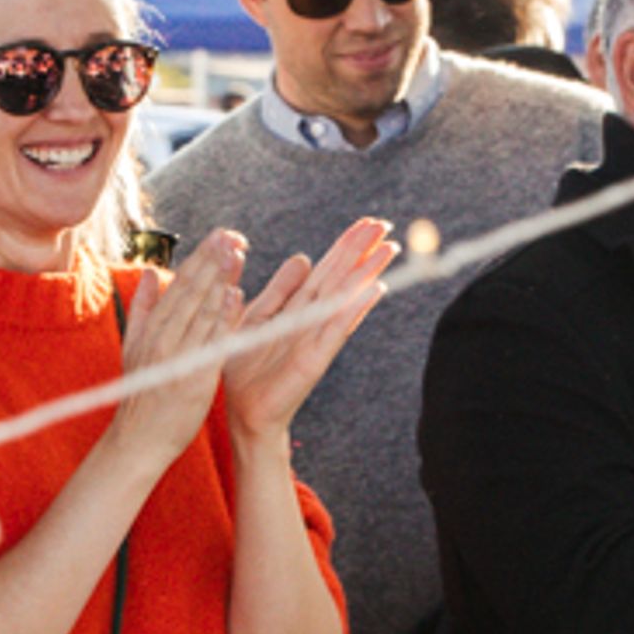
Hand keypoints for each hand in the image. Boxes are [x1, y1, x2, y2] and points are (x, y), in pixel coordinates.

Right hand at [102, 233, 240, 480]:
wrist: (139, 440)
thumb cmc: (141, 394)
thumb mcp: (134, 346)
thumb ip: (142, 308)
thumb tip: (150, 273)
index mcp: (151, 328)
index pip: (179, 285)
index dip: (201, 258)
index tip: (221, 235)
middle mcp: (162, 337)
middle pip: (191, 291)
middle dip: (213, 260)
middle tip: (233, 235)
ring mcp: (177, 356)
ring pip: (201, 311)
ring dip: (220, 280)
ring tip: (237, 254)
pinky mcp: (192, 377)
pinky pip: (210, 342)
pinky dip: (222, 317)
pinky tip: (236, 296)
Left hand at [222, 217, 397, 446]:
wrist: (244, 410)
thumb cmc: (248, 367)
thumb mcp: (258, 316)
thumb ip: (280, 290)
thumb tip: (303, 259)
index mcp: (299, 308)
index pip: (328, 270)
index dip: (346, 246)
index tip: (368, 223)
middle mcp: (313, 320)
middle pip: (341, 278)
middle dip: (361, 251)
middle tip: (385, 225)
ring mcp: (316, 339)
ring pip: (344, 298)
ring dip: (367, 274)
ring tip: (389, 250)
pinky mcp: (313, 360)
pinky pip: (335, 330)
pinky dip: (353, 309)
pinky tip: (374, 290)